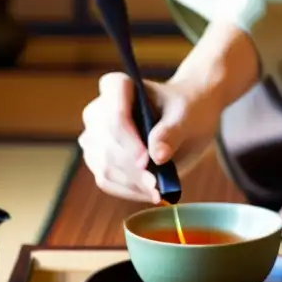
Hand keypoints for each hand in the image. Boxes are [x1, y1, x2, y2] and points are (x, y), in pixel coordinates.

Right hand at [79, 72, 221, 203]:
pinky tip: (149, 194)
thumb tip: (157, 156)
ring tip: (157, 191)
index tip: (146, 160)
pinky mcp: (99, 160)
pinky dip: (128, 190)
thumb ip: (172, 131)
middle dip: (132, 169)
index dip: (128, 140)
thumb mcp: (187, 115)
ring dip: (130, 183)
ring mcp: (94, 137)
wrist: (186, 117)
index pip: (114, 115)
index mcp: (116, 87)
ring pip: (103, 166)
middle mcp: (97, 111)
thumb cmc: (186, 109)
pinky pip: (106, 180)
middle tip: (157, 185)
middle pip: (108, 145)